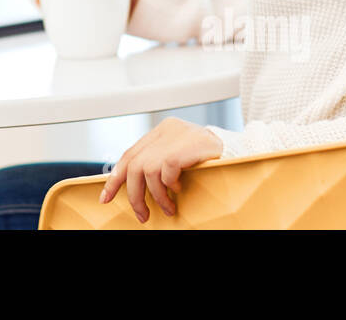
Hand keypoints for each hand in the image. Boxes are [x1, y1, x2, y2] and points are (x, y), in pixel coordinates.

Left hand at [99, 117, 223, 222]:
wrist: (240, 152)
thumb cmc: (209, 161)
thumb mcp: (179, 158)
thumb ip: (159, 163)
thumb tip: (134, 187)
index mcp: (161, 131)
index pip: (129, 154)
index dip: (115, 178)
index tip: (106, 197)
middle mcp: (166, 130)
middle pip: (134, 165)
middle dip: (134, 195)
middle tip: (142, 215)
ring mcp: (177, 135)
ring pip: (147, 170)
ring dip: (156, 196)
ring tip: (168, 207)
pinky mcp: (187, 144)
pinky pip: (166, 170)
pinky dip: (169, 185)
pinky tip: (179, 190)